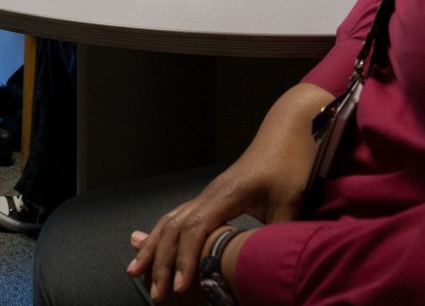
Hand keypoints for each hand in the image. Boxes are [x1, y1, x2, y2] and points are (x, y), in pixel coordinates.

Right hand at [125, 83, 327, 298]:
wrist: (285, 135)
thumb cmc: (289, 165)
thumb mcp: (290, 203)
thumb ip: (278, 234)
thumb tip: (272, 266)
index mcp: (225, 195)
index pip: (194, 230)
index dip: (185, 260)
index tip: (181, 287)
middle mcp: (209, 194)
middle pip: (173, 229)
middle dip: (161, 262)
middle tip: (156, 294)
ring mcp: (207, 195)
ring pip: (169, 221)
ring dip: (152, 248)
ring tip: (134, 272)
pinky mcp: (211, 197)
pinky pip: (177, 217)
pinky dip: (161, 235)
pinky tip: (151, 246)